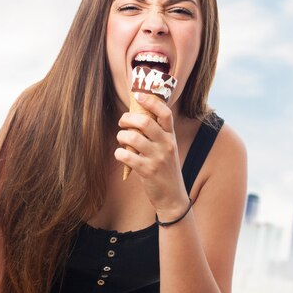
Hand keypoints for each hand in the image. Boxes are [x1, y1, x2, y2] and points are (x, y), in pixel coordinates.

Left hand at [114, 92, 189, 215]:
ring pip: (132, 138)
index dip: (151, 101)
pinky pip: (126, 155)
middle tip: (122, 123)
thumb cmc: (165, 168)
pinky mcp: (147, 171)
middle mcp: (166, 145)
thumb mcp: (166, 148)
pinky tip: (121, 155)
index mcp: (171, 136)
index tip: (138, 96)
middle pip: (145, 122)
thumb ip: (156, 133)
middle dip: (127, 119)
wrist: (172, 196)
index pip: (165, 113)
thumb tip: (136, 115)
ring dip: (121, 136)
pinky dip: (119, 153)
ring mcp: (157, 158)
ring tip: (121, 141)